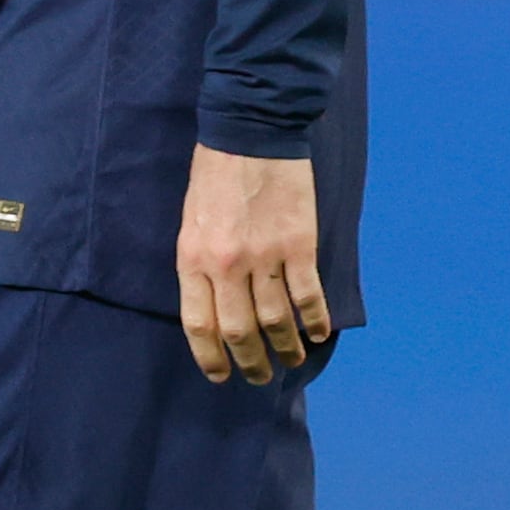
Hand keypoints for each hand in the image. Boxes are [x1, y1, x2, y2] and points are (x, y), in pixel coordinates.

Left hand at [176, 145, 329, 384]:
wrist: (251, 132)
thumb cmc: (215, 176)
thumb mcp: (191, 223)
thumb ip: (199, 265)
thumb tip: (212, 307)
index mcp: (194, 259)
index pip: (200, 325)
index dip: (211, 357)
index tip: (221, 375)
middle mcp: (227, 265)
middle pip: (239, 330)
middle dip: (250, 362)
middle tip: (260, 376)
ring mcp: (265, 256)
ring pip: (276, 320)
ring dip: (285, 348)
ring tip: (291, 360)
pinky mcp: (299, 244)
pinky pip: (308, 294)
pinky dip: (315, 319)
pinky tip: (318, 334)